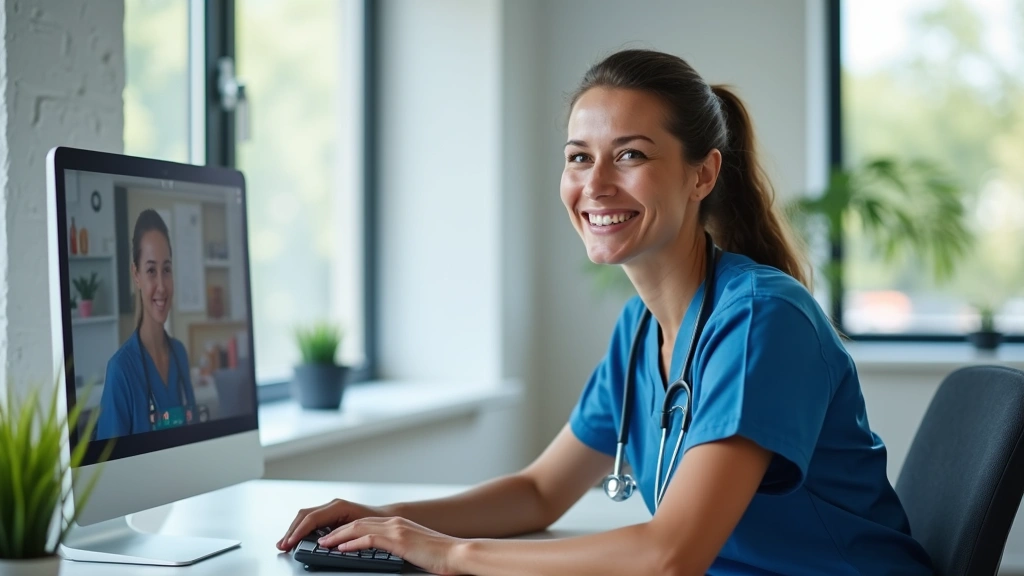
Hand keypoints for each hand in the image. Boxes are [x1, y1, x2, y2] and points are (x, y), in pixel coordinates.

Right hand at [277, 498, 385, 550]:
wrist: (387, 517)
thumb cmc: (377, 523)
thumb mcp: (359, 530)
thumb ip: (341, 536)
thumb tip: (323, 544)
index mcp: (338, 506)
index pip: (311, 518)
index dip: (298, 531)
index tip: (290, 542)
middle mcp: (333, 505)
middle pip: (304, 516)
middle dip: (292, 531)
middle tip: (282, 545)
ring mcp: (331, 508)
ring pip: (305, 516)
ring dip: (294, 530)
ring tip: (285, 543)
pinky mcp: (331, 514)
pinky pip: (311, 519)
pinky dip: (301, 528)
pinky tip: (296, 537)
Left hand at [318, 516, 464, 575]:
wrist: (457, 553)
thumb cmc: (441, 555)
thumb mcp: (416, 549)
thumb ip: (401, 548)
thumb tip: (391, 555)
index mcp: (399, 524)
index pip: (366, 524)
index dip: (347, 530)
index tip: (333, 537)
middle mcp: (395, 523)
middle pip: (357, 523)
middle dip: (337, 531)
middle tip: (322, 540)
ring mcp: (396, 530)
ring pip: (359, 528)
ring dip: (338, 536)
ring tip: (325, 543)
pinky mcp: (398, 540)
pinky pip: (369, 539)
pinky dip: (352, 543)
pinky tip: (341, 548)